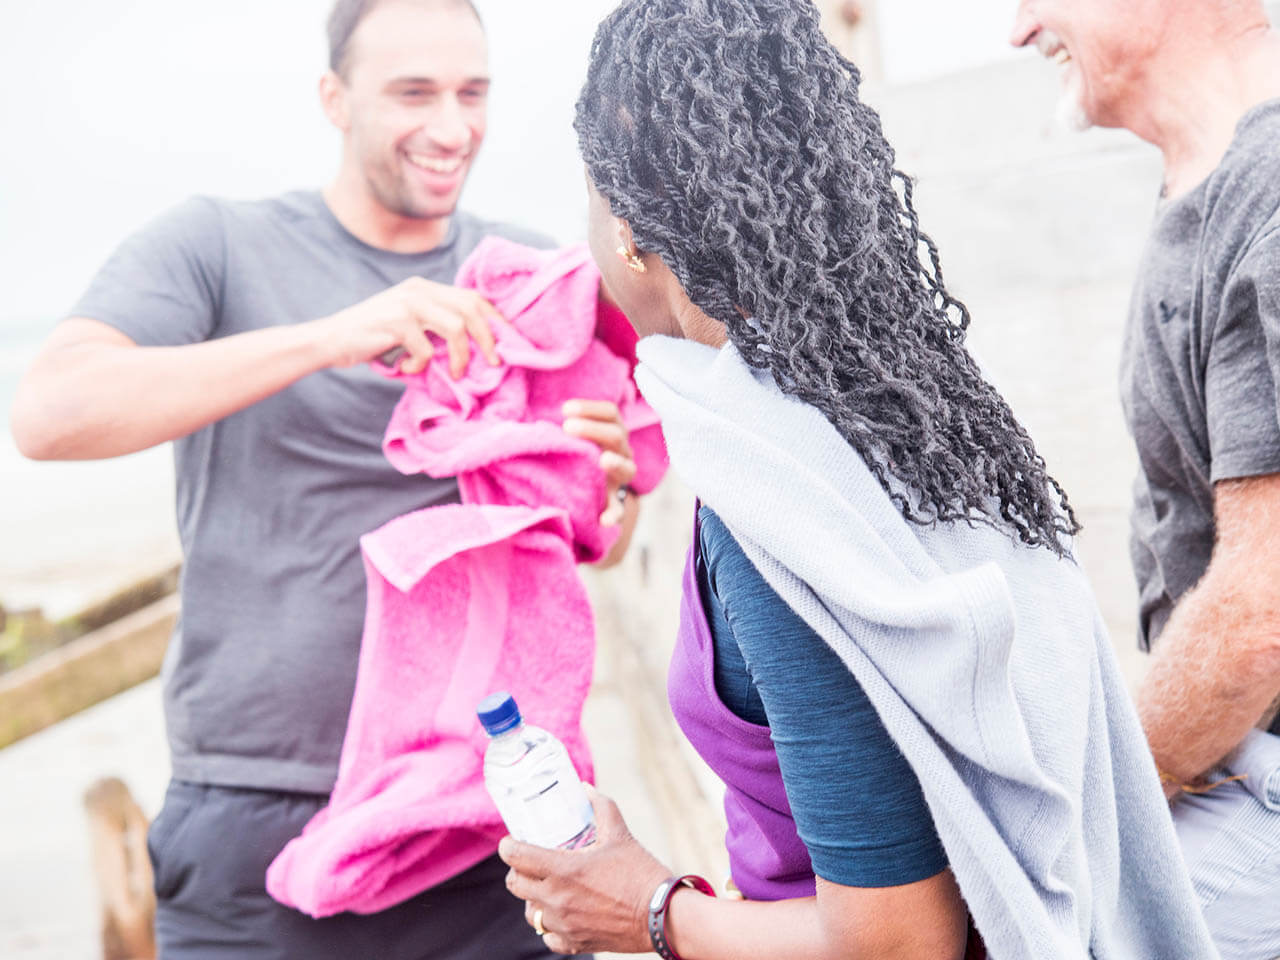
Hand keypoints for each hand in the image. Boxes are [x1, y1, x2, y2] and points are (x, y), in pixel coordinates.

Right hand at [311, 276, 502, 377]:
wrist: (330, 340)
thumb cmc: (372, 338)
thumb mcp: (408, 324)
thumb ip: (435, 326)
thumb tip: (476, 345)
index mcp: (424, 287)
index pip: (471, 296)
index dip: (494, 318)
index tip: (507, 341)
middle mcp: (418, 290)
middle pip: (470, 307)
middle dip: (488, 337)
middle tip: (494, 362)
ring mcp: (407, 304)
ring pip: (456, 327)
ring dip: (460, 356)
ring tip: (454, 373)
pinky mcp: (396, 322)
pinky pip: (425, 350)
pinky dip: (420, 366)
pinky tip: (405, 369)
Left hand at [499, 787, 670, 954]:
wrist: (662, 916)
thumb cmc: (641, 873)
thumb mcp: (620, 834)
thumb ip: (601, 807)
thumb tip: (586, 789)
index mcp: (564, 869)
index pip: (515, 857)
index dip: (508, 846)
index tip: (512, 841)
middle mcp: (557, 899)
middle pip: (515, 885)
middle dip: (517, 870)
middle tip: (530, 862)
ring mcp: (564, 924)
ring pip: (530, 913)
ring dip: (533, 899)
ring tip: (547, 888)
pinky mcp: (575, 943)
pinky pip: (548, 938)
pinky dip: (550, 927)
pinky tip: (562, 914)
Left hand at [561, 400, 636, 524]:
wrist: (591, 490)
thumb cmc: (576, 456)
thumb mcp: (574, 440)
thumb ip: (562, 431)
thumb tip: (522, 427)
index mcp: (611, 432)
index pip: (610, 413)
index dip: (590, 408)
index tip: (565, 409)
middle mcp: (621, 452)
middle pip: (617, 435)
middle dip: (593, 429)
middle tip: (568, 427)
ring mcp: (620, 478)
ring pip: (627, 468)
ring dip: (615, 463)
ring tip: (603, 461)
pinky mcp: (615, 504)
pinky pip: (619, 510)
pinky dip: (614, 514)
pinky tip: (604, 521)